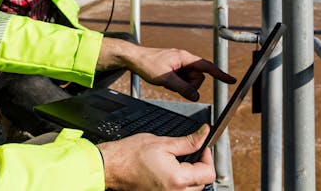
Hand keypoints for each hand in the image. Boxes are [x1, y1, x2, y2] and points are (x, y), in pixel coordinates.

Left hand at [98, 38, 235, 100]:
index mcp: (185, 58)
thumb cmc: (148, 64)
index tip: (232, 80)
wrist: (133, 58)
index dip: (220, 74)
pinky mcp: (175, 70)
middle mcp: (185, 60)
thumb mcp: (165, 79)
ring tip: (167, 81)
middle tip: (174, 84)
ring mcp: (180, 65)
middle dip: (190, 85)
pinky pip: (183, 81)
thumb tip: (196, 96)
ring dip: (182, 86)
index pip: (207, 67)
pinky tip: (165, 81)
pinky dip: (176, 85)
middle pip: (199, 78)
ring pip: (191, 81)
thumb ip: (182, 88)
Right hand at [98, 124, 214, 190]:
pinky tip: (169, 171)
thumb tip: (204, 134)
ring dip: (190, 177)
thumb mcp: (163, 142)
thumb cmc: (130, 155)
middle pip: (202, 183)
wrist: (112, 166)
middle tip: (190, 153)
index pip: (208, 173)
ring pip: (191, 190)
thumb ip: (188, 141)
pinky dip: (179, 183)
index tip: (202, 148)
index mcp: (178, 179)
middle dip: (199, 167)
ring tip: (178, 162)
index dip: (207, 157)